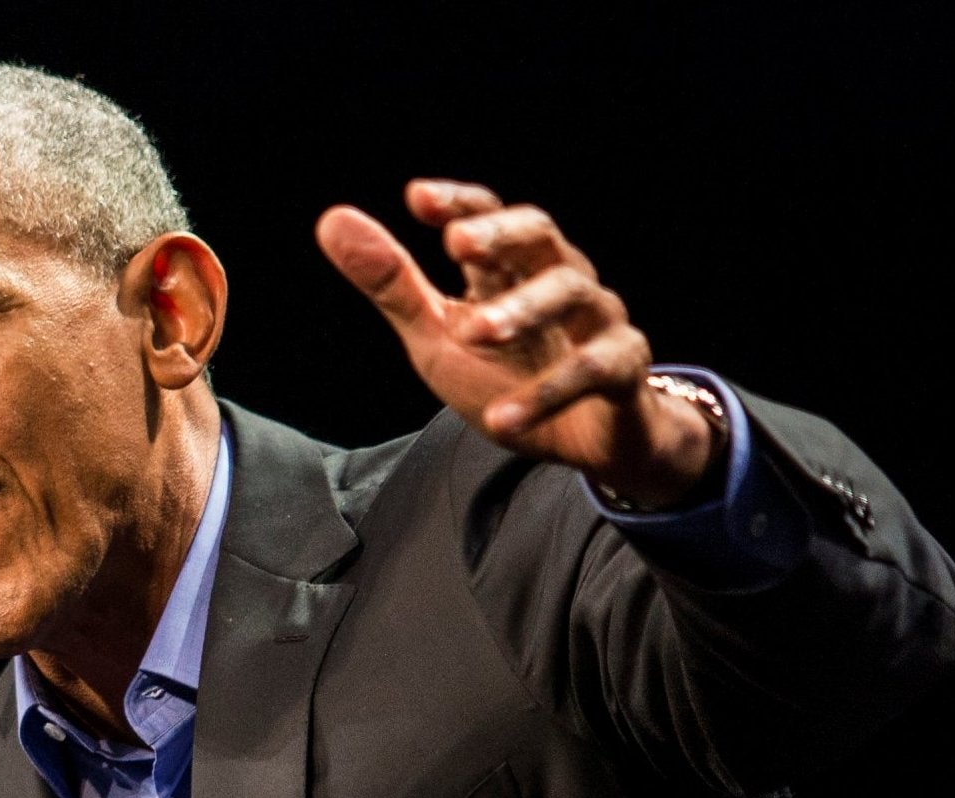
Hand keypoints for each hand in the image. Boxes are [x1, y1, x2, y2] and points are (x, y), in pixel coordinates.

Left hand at [316, 180, 714, 509]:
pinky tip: (502, 418)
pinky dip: (547, 394)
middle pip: (541, 236)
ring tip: (473, 333)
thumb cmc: (508, 376)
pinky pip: (594, 371)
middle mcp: (559, 281)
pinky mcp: (623, 370)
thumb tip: (331, 219)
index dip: (460, 204)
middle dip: (501, 235)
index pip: (489, 217)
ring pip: (571, 296)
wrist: (582, 441)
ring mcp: (597, 322)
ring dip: (521, 311)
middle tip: (457, 245)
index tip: (418, 199)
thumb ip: (392, 284)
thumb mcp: (437, 334)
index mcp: (511, 268)